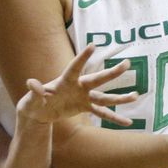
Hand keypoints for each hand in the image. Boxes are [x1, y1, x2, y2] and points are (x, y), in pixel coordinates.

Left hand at [16, 45, 138, 125]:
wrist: (40, 112)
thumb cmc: (33, 103)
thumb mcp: (31, 100)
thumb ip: (35, 91)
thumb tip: (31, 82)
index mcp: (64, 81)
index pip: (74, 67)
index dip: (83, 58)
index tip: (93, 45)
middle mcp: (78, 86)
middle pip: (97, 79)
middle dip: (111, 73)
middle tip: (126, 64)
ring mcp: (84, 97)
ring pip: (105, 97)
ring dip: (120, 97)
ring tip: (136, 95)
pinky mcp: (85, 107)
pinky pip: (103, 113)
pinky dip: (115, 117)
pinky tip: (128, 121)